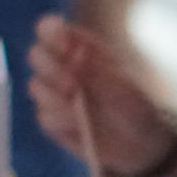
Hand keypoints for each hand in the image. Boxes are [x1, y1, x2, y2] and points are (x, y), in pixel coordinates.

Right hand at [27, 15, 176, 176]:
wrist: (140, 147)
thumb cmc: (137, 108)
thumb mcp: (125, 88)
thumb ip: (99, 72)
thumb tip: (76, 54)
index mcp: (82, 49)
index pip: (53, 29)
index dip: (50, 31)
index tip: (61, 42)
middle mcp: (64, 68)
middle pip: (36, 54)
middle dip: (49, 67)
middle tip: (73, 84)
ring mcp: (55, 94)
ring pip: (36, 86)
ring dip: (55, 96)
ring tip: (80, 106)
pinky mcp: (53, 120)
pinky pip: (44, 116)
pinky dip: (60, 119)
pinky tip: (80, 125)